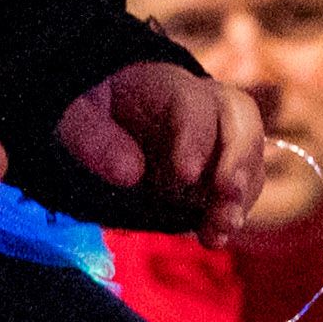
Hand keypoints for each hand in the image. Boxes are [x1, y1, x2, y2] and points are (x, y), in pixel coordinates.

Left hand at [58, 61, 268, 234]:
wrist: (102, 116)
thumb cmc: (89, 107)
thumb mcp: (74, 112)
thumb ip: (93, 136)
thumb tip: (130, 173)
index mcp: (169, 84)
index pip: (194, 105)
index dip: (194, 139)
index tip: (184, 176)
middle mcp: (205, 105)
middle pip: (243, 121)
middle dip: (239, 160)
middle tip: (226, 196)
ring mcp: (218, 138)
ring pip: (248, 160)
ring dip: (238, 198)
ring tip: (216, 232)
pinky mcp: (219, 170)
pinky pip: (240, 188)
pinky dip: (233, 213)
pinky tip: (213, 237)